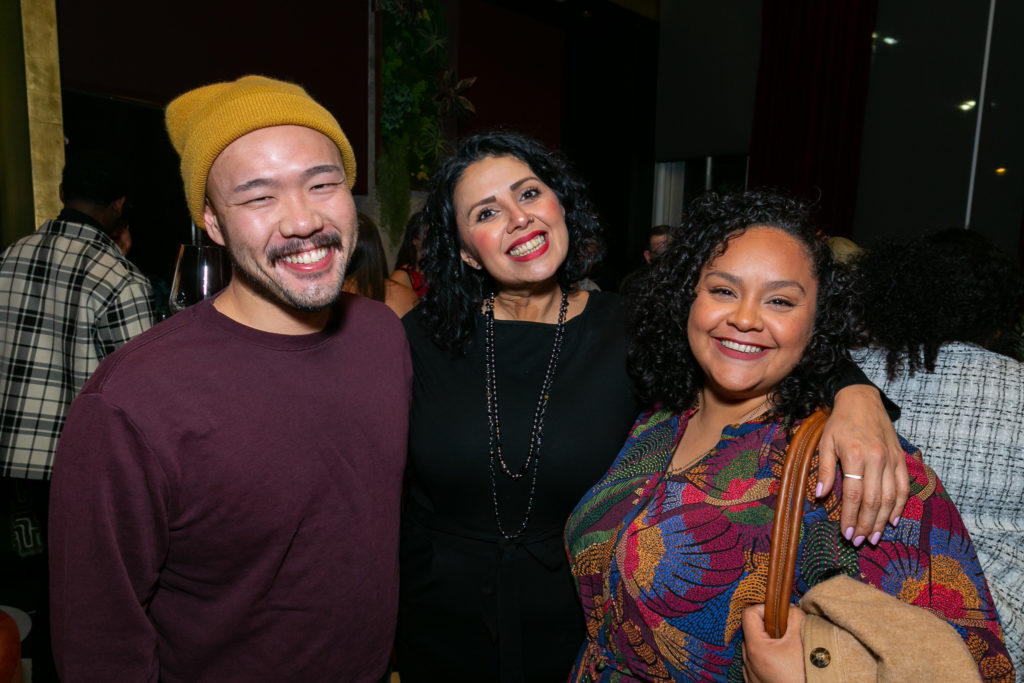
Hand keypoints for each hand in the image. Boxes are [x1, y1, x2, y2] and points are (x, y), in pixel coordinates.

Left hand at [742, 603, 805, 682]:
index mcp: (754, 646)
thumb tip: (792, 606)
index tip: (781, 615)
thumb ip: (795, 618)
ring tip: (787, 651)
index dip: (765, 608)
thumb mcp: (799, 642)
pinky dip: (767, 658)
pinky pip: (756, 662)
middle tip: (787, 633)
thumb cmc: (799, 674)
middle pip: (753, 630)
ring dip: (769, 643)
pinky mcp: (753, 681)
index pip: (749, 613)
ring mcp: (748, 672)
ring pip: (756, 646)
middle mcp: (747, 658)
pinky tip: (783, 665)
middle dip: (770, 627)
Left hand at [818, 385, 908, 545]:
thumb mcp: (825, 442)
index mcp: (855, 455)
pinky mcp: (900, 458)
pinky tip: (894, 520)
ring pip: (891, 497)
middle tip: (861, 542)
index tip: (846, 534)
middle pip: (874, 500)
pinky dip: (900, 505)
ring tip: (875, 537)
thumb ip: (825, 470)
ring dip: (884, 520)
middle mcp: (877, 459)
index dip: (851, 518)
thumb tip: (819, 496)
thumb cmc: (840, 423)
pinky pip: (904, 486)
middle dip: (867, 525)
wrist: (862, 400)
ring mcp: (892, 459)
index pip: (854, 495)